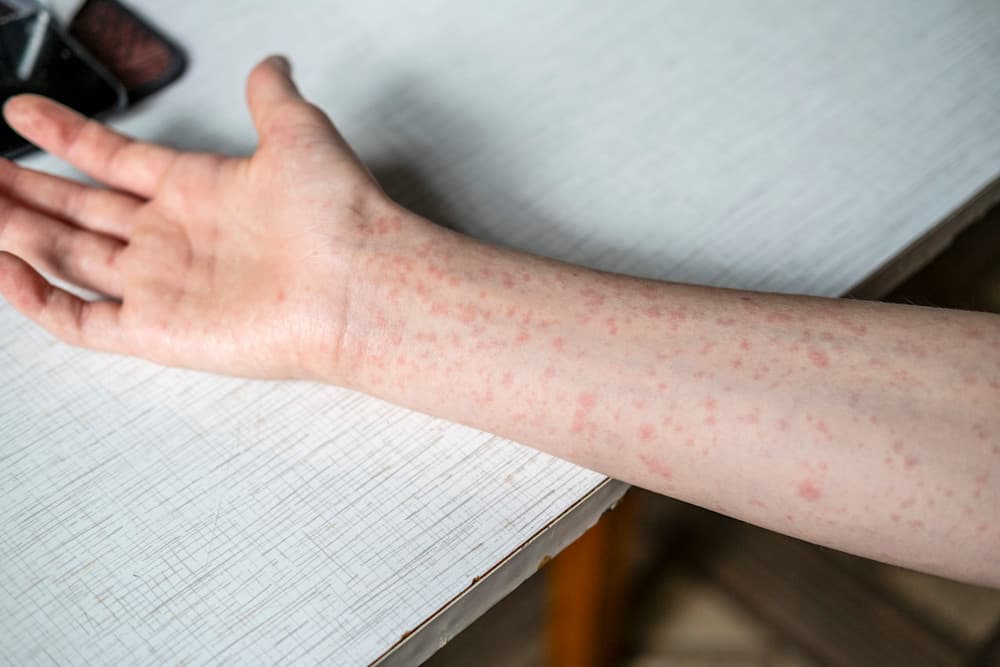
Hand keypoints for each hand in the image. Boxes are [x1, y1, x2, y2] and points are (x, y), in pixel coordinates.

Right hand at [0, 56, 401, 380]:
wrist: (358, 283)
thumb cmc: (337, 215)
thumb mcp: (298, 133)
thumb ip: (272, 96)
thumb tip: (271, 64)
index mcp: (198, 189)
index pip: (113, 159)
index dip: (65, 136)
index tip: (20, 110)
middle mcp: (175, 237)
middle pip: (79, 210)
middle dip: (25, 188)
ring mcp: (163, 285)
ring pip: (66, 257)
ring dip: (18, 231)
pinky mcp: (158, 331)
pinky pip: (80, 320)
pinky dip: (35, 297)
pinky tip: (2, 265)